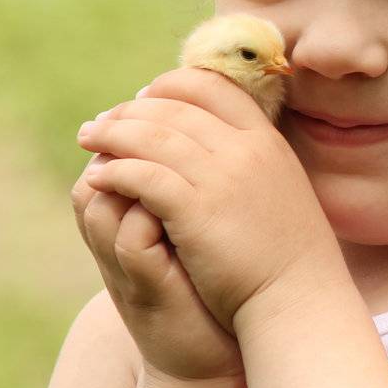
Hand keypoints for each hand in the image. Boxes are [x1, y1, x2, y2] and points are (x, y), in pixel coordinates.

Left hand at [76, 66, 341, 337]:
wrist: (299, 301)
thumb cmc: (288, 258)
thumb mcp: (280, 190)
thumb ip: (253, 162)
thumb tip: (221, 143)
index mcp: (266, 140)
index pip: (211, 86)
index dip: (170, 86)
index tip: (143, 98)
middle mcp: (246, 149)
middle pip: (175, 107)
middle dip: (130, 109)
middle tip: (102, 121)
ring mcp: (222, 177)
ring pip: (152, 136)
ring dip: (113, 133)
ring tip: (87, 139)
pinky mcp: (197, 210)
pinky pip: (144, 175)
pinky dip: (116, 171)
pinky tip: (99, 177)